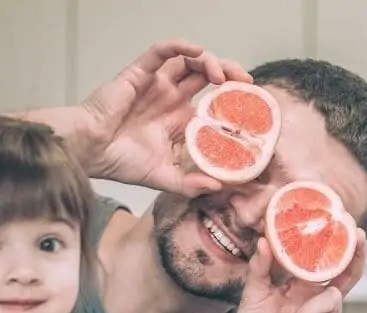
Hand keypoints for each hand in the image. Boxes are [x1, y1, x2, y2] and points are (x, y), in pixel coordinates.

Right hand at [76, 38, 251, 195]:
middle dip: (230, 74)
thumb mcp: (165, 179)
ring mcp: (156, 85)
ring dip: (210, 61)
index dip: (233, 102)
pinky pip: (161, 52)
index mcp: (180, 121)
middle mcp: (171, 99)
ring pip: (189, 61)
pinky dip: (180, 47)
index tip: (252, 108)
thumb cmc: (122, 164)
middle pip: (207, 77)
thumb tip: (220, 187)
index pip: (213, 104)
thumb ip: (191, 184)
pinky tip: (198, 53)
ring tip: (223, 76)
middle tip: (246, 82)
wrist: (90, 152)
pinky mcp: (139, 73)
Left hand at [225, 235, 364, 312]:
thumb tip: (263, 240)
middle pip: (348, 276)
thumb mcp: (254, 292)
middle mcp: (320, 302)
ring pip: (333, 298)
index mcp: (304, 288)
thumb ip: (261, 266)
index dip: (339, 246)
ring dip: (308, 312)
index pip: (327, 264)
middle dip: (356, 256)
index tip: (348, 225)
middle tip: (359, 236)